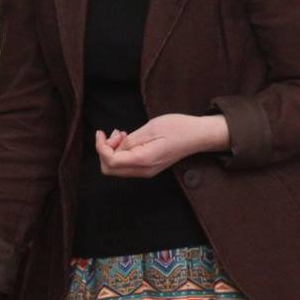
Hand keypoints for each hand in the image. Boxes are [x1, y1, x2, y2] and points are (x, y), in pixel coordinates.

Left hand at [94, 112, 228, 178]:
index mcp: (144, 160)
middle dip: (105, 151)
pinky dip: (121, 153)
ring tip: (121, 134)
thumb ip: (131, 140)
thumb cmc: (179, 128)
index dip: (101, 148)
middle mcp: (143, 170)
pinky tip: (128, 139)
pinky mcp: (148, 167)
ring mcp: (146, 171)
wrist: (198, 136)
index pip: (111, 162)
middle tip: (114, 133)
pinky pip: (126, 165)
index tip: (101, 133)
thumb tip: (116, 148)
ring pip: (117, 168)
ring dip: (113, 151)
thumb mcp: (152, 128)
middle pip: (110, 169)